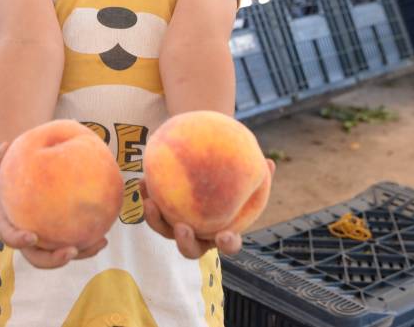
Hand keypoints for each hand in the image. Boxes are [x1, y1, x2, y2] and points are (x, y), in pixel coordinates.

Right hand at [0, 142, 108, 268]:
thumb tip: (4, 146)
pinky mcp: (59, 236)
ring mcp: (44, 240)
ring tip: (99, 242)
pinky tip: (104, 236)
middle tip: (71, 250)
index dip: (19, 241)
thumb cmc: (7, 169)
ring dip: (81, 253)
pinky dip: (89, 242)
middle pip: (38, 258)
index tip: (32, 237)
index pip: (10, 238)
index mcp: (7, 225)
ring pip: (60, 254)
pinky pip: (74, 241)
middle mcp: (26, 238)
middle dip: (54, 260)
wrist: (20, 178)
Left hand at [139, 159, 275, 258]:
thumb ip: (256, 171)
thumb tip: (270, 163)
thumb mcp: (244, 170)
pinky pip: (152, 209)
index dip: (228, 244)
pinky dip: (147, 196)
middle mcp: (198, 234)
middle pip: (190, 249)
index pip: (229, 244)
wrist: (201, 165)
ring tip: (151, 203)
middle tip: (182, 228)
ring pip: (165, 231)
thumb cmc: (228, 172)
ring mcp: (177, 226)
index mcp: (222, 231)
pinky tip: (143, 181)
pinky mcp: (160, 212)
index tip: (225, 236)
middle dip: (185, 243)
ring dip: (156, 220)